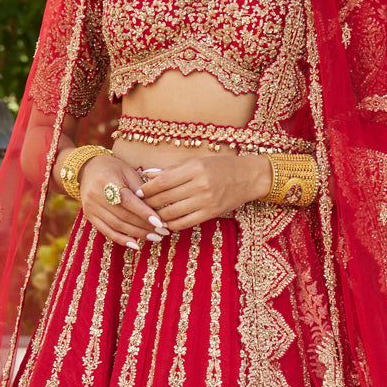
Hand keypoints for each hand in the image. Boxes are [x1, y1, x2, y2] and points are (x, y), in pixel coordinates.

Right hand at [77, 154, 170, 248]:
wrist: (88, 168)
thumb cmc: (113, 168)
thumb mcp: (128, 171)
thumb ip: (140, 188)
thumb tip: (158, 208)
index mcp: (107, 180)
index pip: (128, 201)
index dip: (144, 213)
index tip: (160, 223)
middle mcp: (96, 195)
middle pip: (123, 216)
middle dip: (145, 226)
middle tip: (162, 232)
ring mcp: (91, 207)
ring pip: (117, 225)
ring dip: (137, 234)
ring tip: (155, 238)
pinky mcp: (90, 216)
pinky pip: (106, 231)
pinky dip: (121, 239)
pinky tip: (135, 245)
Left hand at [140, 153, 271, 231]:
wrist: (249, 177)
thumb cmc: (221, 166)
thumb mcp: (197, 161)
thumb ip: (172, 169)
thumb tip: (148, 174)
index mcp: (194, 169)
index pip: (162, 181)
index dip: (146, 189)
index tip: (137, 192)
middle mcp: (200, 185)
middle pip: (165, 198)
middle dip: (149, 203)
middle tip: (138, 206)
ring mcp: (206, 201)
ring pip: (172, 213)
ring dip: (158, 216)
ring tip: (150, 215)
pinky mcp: (211, 213)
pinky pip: (185, 223)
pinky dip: (172, 224)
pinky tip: (166, 222)